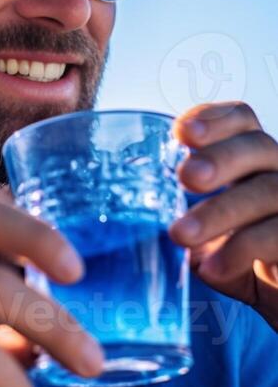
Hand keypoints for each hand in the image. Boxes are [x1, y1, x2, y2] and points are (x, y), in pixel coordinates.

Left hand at [168, 102, 277, 330]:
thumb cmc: (236, 261)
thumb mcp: (203, 235)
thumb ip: (176, 219)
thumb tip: (123, 223)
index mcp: (249, 160)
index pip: (240, 119)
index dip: (213, 118)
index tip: (180, 133)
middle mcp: (276, 173)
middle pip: (257, 146)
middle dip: (219, 157)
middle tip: (185, 177)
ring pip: (267, 191)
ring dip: (220, 210)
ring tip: (181, 234)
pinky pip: (276, 235)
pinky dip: (241, 249)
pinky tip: (212, 268)